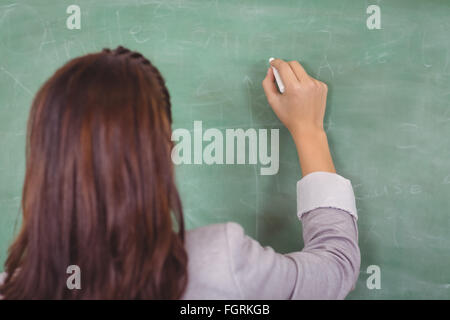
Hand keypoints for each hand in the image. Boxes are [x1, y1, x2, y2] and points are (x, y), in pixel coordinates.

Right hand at [262, 58, 334, 175]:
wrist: (308, 128)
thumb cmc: (290, 117)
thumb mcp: (273, 102)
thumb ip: (268, 84)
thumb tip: (270, 71)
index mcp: (294, 88)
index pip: (284, 66)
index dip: (276, 63)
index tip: (273, 63)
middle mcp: (307, 84)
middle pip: (294, 64)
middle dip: (286, 66)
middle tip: (281, 74)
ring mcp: (317, 85)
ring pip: (302, 72)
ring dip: (295, 76)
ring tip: (293, 90)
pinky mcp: (323, 87)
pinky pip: (310, 78)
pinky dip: (304, 83)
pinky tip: (302, 94)